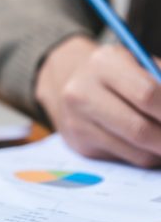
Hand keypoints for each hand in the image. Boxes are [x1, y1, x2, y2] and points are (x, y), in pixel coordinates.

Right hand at [35, 36, 160, 166]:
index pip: (148, 94)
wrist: (72, 84)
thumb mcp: (142, 65)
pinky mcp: (79, 143)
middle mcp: (82, 92)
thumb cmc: (119, 74)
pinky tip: (149, 144)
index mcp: (104, 63)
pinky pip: (126, 158)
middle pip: (139, 129)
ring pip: (136, 150)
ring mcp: (77, 121)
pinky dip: (147, 155)